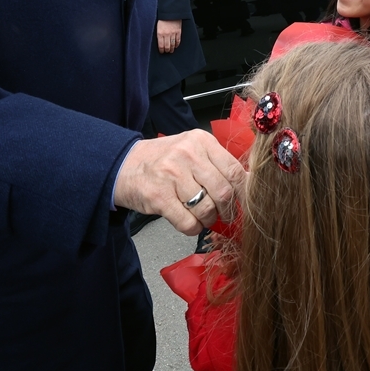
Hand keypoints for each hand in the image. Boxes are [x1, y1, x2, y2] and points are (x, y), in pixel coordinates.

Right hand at [114, 130, 245, 235]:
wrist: (123, 165)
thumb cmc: (162, 159)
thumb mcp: (192, 150)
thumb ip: (217, 163)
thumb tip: (245, 184)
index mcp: (201, 141)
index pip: (234, 170)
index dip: (243, 192)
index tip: (243, 203)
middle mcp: (188, 154)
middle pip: (223, 191)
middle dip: (227, 210)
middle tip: (224, 215)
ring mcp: (172, 175)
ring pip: (206, 209)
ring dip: (208, 220)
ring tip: (203, 217)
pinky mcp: (159, 196)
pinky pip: (187, 222)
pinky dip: (193, 229)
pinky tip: (189, 223)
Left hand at [157, 19, 182, 53]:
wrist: (170, 12)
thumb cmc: (162, 18)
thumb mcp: (156, 26)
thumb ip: (157, 33)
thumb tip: (158, 40)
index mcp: (160, 33)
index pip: (161, 45)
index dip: (161, 50)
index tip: (161, 52)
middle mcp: (166, 34)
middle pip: (167, 46)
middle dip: (167, 50)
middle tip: (166, 52)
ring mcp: (173, 33)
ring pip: (173, 44)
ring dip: (172, 49)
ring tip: (171, 50)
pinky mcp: (178, 31)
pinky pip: (178, 40)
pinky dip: (177, 44)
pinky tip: (176, 46)